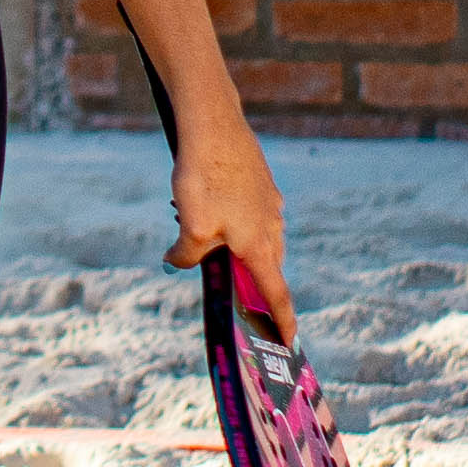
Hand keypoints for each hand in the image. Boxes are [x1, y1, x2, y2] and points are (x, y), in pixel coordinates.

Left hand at [167, 114, 295, 341]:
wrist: (214, 124)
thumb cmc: (204, 177)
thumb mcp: (190, 225)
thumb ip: (186, 254)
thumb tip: (176, 262)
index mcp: (260, 244)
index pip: (276, 293)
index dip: (283, 320)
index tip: (290, 342)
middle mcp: (272, 225)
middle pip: (265, 266)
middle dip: (250, 280)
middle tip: (231, 289)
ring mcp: (269, 202)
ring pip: (256, 237)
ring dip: (235, 245)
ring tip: (200, 235)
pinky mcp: (260, 183)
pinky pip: (250, 213)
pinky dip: (233, 221)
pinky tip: (207, 205)